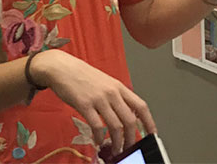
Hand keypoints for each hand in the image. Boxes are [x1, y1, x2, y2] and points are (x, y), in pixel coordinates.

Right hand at [30, 49, 155, 154]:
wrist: (63, 68)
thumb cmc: (83, 76)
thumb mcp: (106, 83)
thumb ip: (117, 97)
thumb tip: (128, 115)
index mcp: (119, 87)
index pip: (141, 106)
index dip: (149, 121)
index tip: (152, 133)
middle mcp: (112, 93)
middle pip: (130, 120)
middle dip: (132, 138)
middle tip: (130, 147)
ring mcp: (99, 99)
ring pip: (116, 126)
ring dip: (117, 142)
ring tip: (115, 149)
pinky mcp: (84, 105)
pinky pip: (97, 126)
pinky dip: (99, 137)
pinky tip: (98, 141)